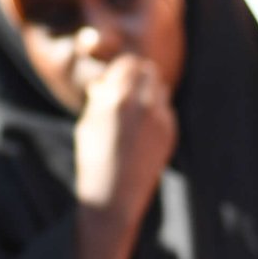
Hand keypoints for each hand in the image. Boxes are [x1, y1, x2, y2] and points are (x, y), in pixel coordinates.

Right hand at [71, 52, 176, 219]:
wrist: (114, 195)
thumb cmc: (94, 159)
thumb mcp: (88, 125)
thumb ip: (99, 99)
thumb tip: (104, 83)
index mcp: (116, 98)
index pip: (129, 64)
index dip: (124, 68)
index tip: (118, 77)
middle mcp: (140, 105)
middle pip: (149, 71)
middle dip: (140, 76)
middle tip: (130, 87)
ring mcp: (159, 119)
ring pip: (161, 88)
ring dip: (151, 91)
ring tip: (136, 107)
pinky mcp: (169, 132)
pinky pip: (166, 109)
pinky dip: (157, 111)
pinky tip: (144, 126)